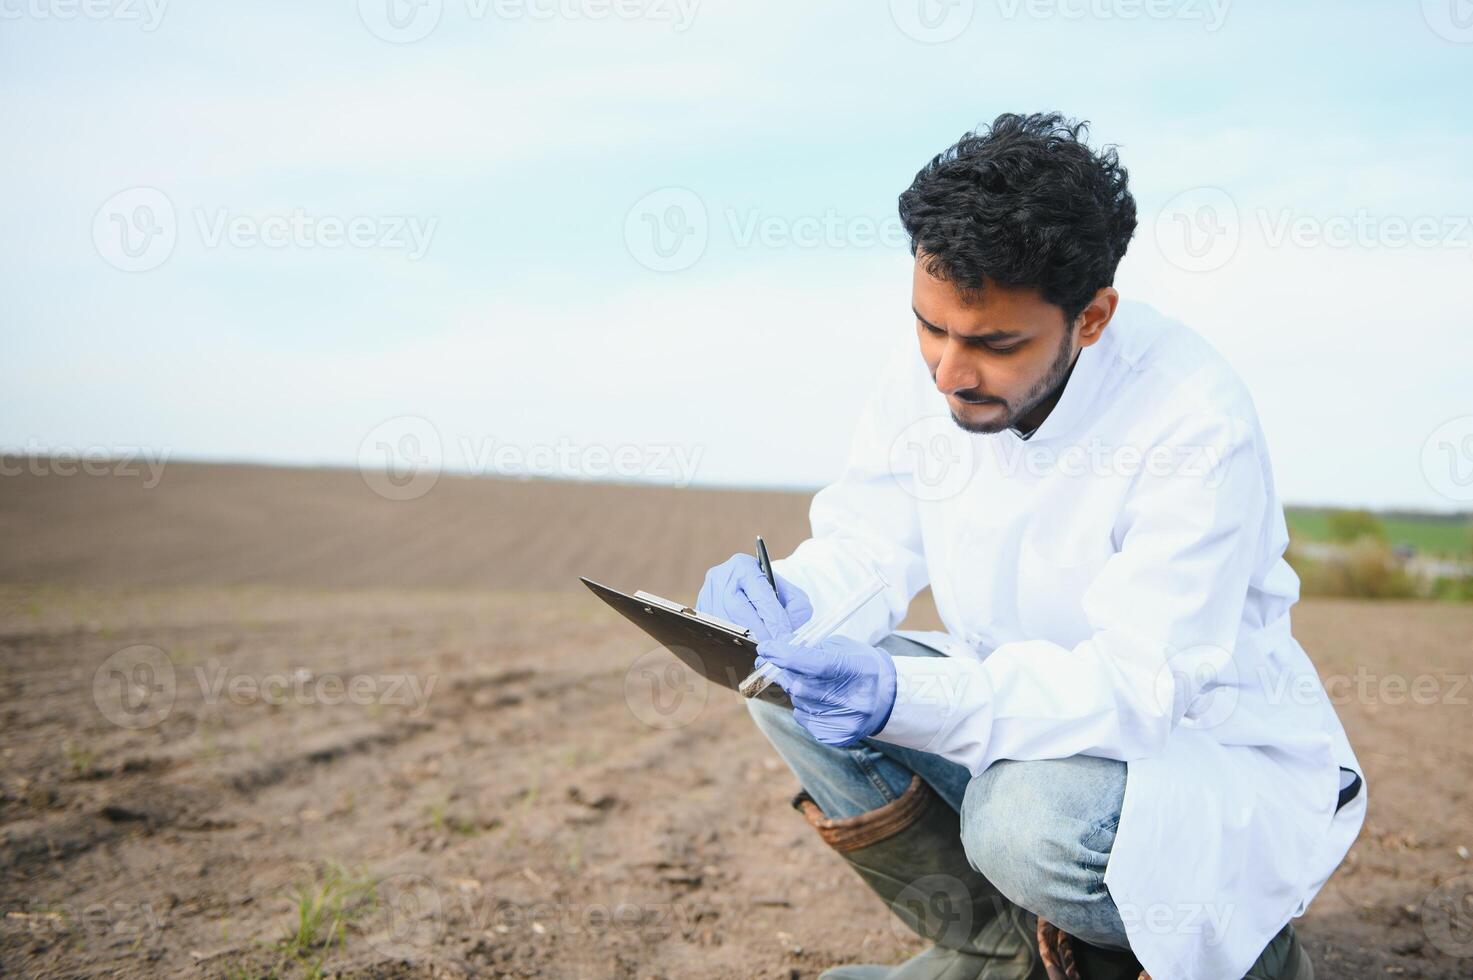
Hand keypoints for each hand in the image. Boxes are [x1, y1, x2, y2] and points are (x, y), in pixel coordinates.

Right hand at [695, 553, 812, 642]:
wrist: (752, 593)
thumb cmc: (775, 596)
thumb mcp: (792, 597)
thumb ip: (796, 613)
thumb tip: (786, 636)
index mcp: (744, 566)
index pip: (761, 596)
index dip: (774, 621)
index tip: (784, 640)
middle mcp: (721, 576)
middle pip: (737, 609)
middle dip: (757, 633)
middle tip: (772, 651)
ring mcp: (706, 594)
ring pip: (723, 622)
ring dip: (742, 641)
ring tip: (759, 654)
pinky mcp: (699, 610)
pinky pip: (713, 630)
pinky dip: (729, 642)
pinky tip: (743, 650)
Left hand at [754, 634, 896, 746]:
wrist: (887, 700)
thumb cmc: (862, 667)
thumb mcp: (844, 648)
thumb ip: (813, 648)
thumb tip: (781, 648)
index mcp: (855, 670)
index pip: (812, 664)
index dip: (785, 655)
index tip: (766, 648)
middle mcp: (851, 700)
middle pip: (799, 686)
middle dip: (785, 673)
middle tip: (780, 663)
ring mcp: (843, 722)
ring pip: (798, 702)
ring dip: (797, 690)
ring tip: (815, 684)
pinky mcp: (836, 736)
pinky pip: (804, 718)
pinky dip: (805, 706)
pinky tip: (821, 701)